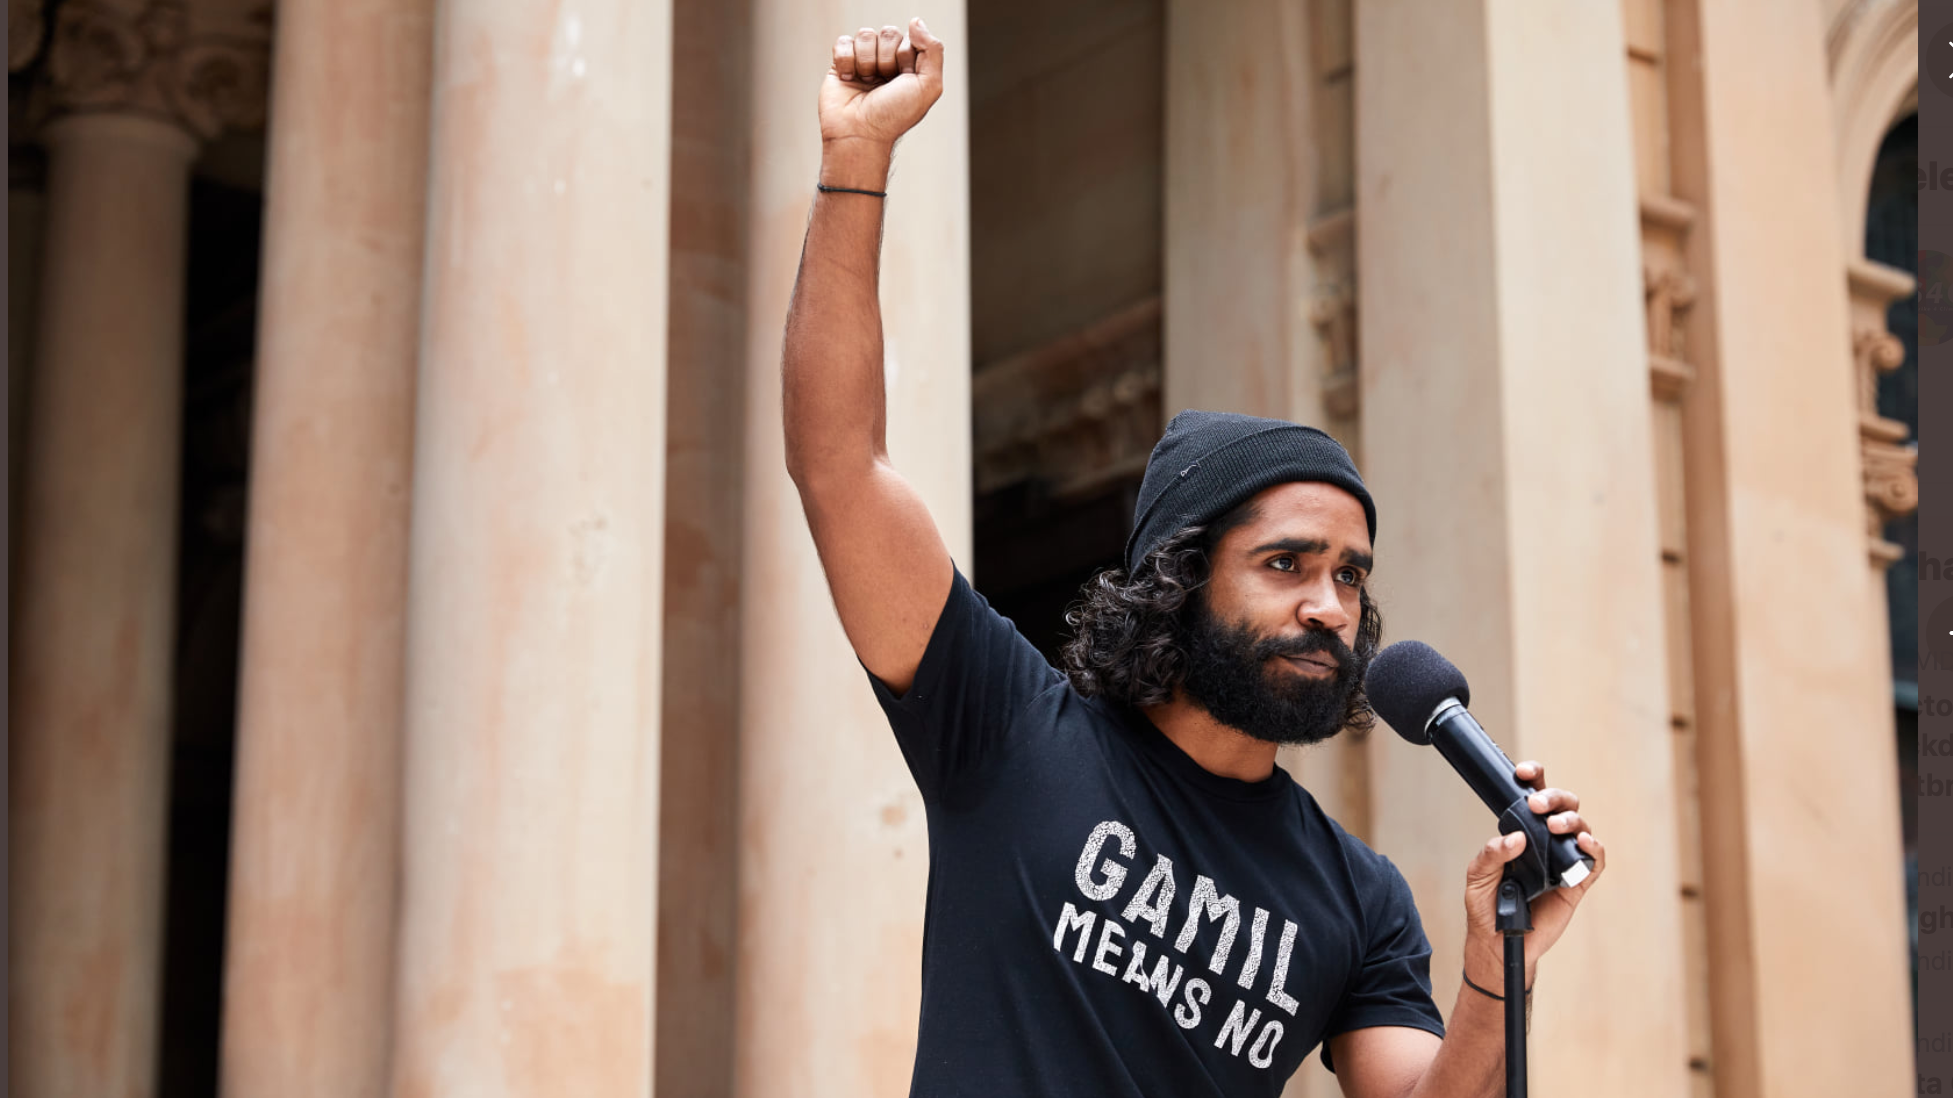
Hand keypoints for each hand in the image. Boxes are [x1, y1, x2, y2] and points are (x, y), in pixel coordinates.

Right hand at [820, 19, 944, 150]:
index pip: (910, 38)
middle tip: (883, 84)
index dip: (905, 57)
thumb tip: (916, 22)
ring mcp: (864, 62)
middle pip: (888, 32)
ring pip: (865, 35)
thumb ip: (933, 50)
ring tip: (866, 84)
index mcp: (910, 67)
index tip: (902, 80)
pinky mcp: (841, 64)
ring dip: (866, 62)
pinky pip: (843, 42)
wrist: (859, 134)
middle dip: (886, 59)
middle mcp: (888, 62)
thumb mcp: (929, 86)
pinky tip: (850, 80)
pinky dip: (846, 61)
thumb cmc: (893, 116)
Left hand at [1460, 760, 1605, 986]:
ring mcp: (1563, 861)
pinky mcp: (1576, 883)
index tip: (1524, 772)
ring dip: (1572, 820)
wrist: (1498, 941)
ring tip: (1557, 826)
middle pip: (1562, 806)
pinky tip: (1584, 842)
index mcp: (1522, 832)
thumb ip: (1492, 854)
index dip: (1534, 779)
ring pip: (1580, 827)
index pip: (1532, 797)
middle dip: (1554, 797)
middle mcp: (1546, 842)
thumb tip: (1516, 838)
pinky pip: (1594, 862)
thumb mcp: (1477, 876)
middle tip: (1537, 805)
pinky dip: (1594, 849)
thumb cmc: (1486, 906)